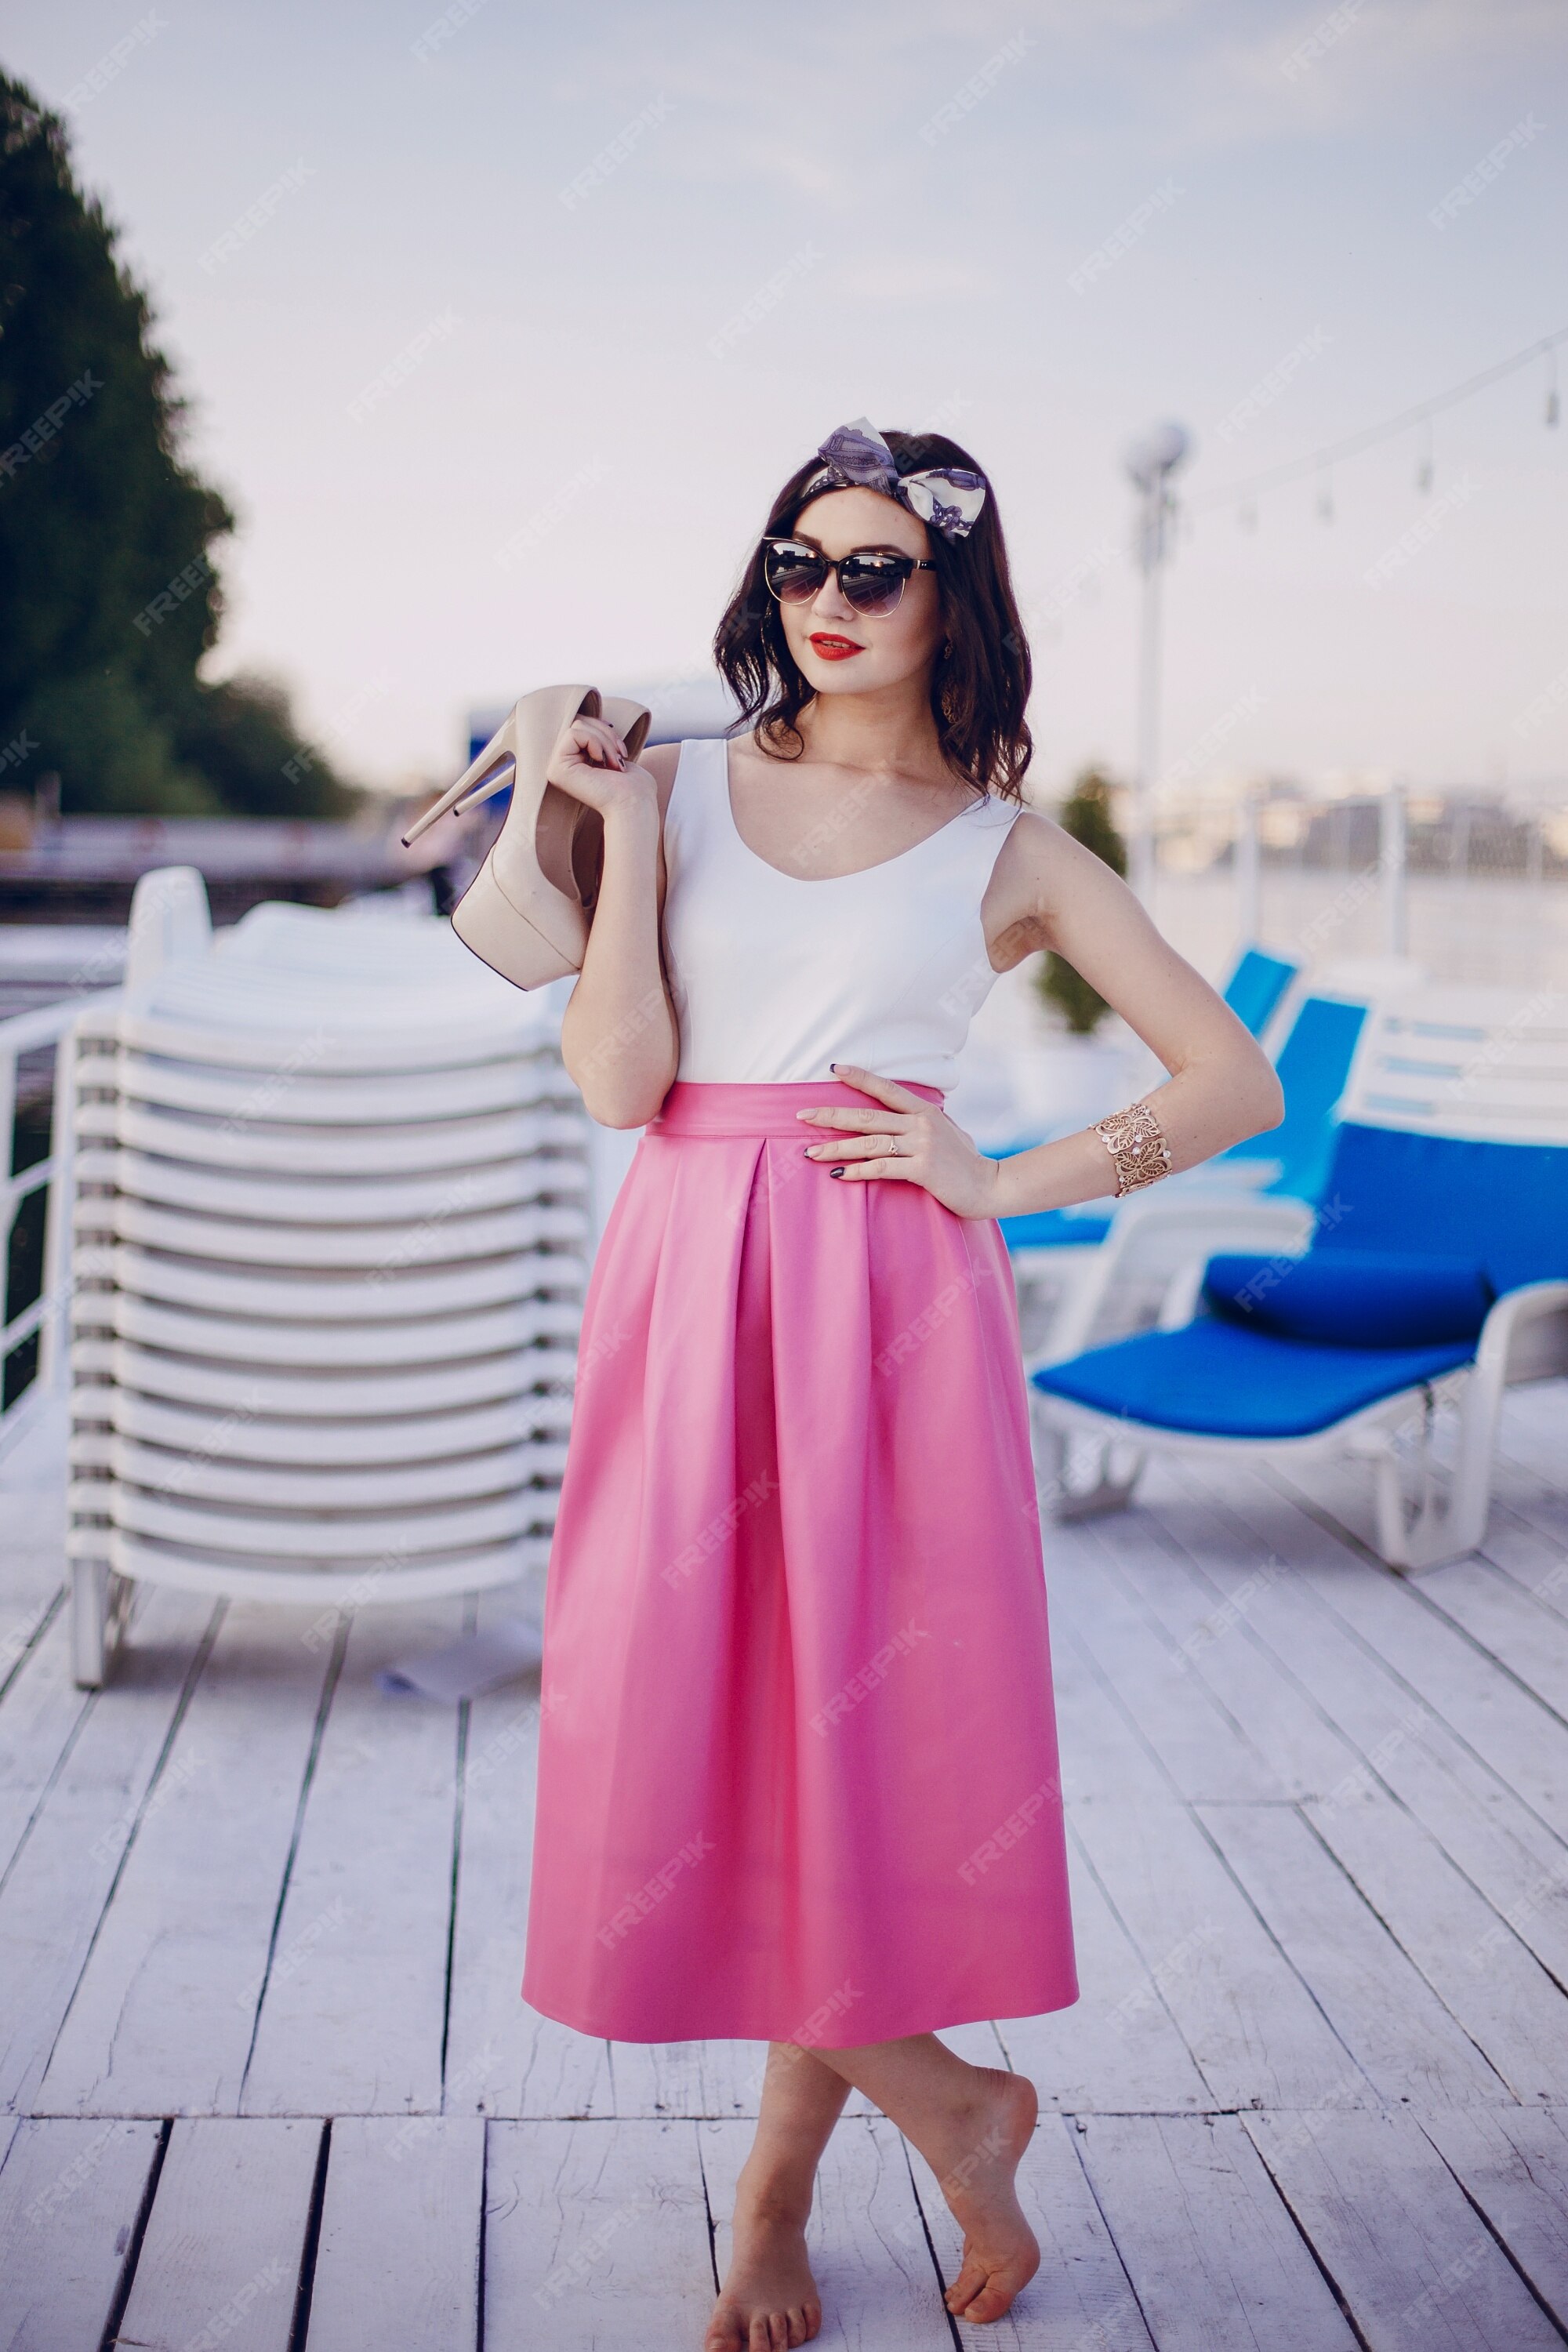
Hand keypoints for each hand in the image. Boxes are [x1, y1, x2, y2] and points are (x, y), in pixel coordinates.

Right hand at [544, 715, 655, 819]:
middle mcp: (562, 766)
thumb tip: (598, 722)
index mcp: (575, 763)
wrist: (634, 804)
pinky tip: (601, 762)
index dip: (603, 729)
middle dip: (605, 733)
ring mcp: (556, 768)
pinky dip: (595, 742)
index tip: (620, 749)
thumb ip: (601, 738)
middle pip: (579, 721)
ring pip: (577, 725)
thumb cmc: (634, 786)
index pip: (582, 725)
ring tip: (614, 762)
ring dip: (604, 740)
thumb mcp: (616, 753)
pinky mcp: (557, 769)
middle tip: (619, 755)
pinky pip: (573, 733)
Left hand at [796, 1065, 1003, 1217]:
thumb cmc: (966, 1162)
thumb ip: (923, 1122)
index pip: (886, 1089)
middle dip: (831, 1115)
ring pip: (868, 1142)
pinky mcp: (922, 1169)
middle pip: (867, 1116)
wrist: (990, 1186)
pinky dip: (857, 1171)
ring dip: (835, 1148)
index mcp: (925, 1111)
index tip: (834, 1069)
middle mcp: (920, 1124)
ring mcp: (921, 1145)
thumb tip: (903, 1116)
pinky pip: (881, 1168)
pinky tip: (838, 1174)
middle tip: (802, 1116)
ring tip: (810, 1152)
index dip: (860, 1078)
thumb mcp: (948, 1132)